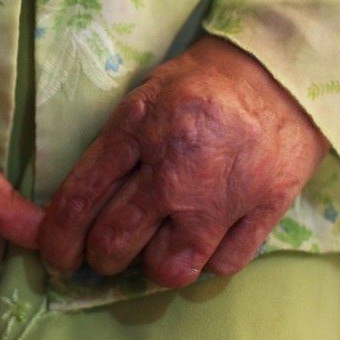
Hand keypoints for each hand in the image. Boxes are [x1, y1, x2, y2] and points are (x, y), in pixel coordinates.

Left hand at [39, 35, 328, 286]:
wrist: (281, 70)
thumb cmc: (199, 86)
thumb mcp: (141, 100)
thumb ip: (110, 152)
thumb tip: (71, 213)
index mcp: (137, 130)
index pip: (78, 200)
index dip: (57, 239)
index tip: (57, 254)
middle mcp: (175, 170)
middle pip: (114, 245)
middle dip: (102, 257)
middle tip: (108, 250)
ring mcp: (223, 196)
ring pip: (168, 269)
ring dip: (155, 264)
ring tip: (161, 244)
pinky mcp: (266, 210)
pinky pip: (220, 266)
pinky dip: (208, 259)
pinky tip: (206, 236)